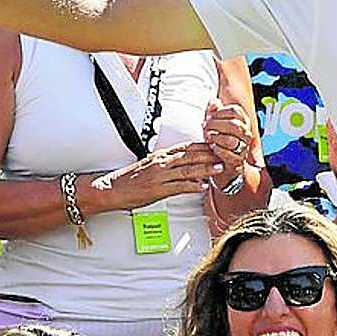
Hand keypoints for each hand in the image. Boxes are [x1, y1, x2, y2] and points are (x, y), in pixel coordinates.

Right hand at [87, 142, 221, 209]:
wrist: (112, 189)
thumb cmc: (129, 180)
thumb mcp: (148, 165)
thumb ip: (165, 163)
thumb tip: (181, 164)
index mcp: (160, 156)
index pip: (185, 147)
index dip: (202, 146)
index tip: (215, 145)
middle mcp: (161, 163)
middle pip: (189, 156)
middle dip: (208, 155)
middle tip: (223, 154)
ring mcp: (160, 176)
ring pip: (187, 170)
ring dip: (205, 169)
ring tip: (218, 168)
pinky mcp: (157, 190)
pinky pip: (178, 187)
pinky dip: (192, 186)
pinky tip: (202, 187)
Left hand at [203, 99, 251, 171]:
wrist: (221, 161)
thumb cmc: (217, 138)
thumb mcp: (214, 121)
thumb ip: (213, 110)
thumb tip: (213, 103)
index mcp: (243, 121)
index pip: (235, 111)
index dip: (220, 111)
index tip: (208, 115)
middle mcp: (246, 134)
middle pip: (234, 125)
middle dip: (216, 124)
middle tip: (205, 126)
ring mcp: (243, 148)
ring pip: (232, 140)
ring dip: (216, 137)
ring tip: (208, 136)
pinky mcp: (238, 161)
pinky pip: (230, 155)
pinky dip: (219, 149)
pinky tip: (212, 146)